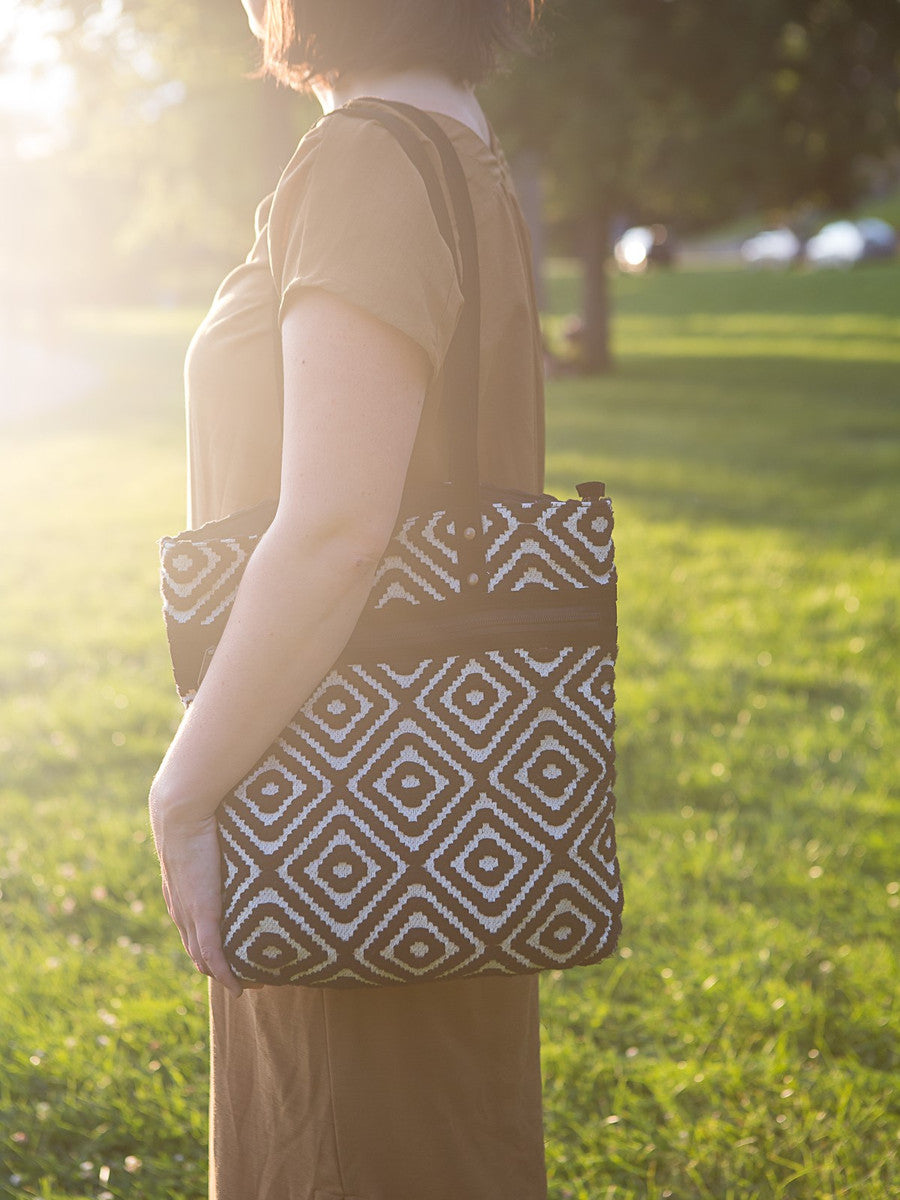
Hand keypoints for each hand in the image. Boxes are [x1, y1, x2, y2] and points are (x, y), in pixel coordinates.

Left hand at [149, 795, 243, 997]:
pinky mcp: (202, 912)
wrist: (181, 810)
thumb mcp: (205, 838)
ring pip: (204, 960)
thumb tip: (234, 832)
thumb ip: (215, 846)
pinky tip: (240, 986)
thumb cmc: (197, 814)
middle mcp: (180, 911)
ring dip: (226, 976)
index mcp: (179, 896)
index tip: (234, 958)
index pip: (193, 934)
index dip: (211, 950)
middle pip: (197, 955)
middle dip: (220, 971)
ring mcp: (189, 914)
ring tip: (252, 984)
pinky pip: (213, 954)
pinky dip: (226, 973)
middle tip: (248, 979)